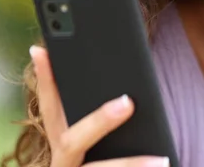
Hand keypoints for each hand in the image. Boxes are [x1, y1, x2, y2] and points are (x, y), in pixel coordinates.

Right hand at [30, 46, 170, 166]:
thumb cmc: (99, 162)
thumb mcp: (98, 144)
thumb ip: (101, 124)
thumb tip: (129, 99)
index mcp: (61, 142)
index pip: (49, 106)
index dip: (43, 79)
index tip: (41, 49)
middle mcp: (61, 163)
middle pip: (70, 141)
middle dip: (99, 122)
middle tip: (127, 103)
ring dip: (130, 166)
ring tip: (161, 160)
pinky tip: (163, 166)